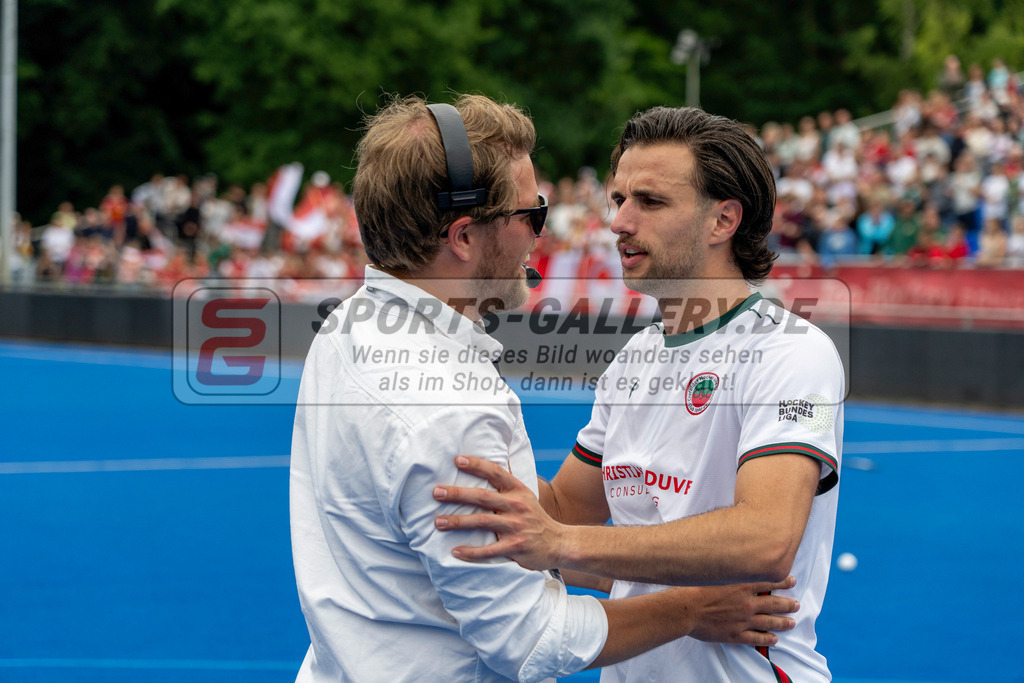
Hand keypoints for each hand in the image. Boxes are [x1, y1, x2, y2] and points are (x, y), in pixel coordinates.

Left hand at [433, 455, 565, 570]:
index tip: (457, 460)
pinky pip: (488, 550)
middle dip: (457, 494)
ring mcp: (516, 527)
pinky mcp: (515, 548)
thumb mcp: (526, 495)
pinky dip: (471, 552)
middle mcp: (517, 506)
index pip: (496, 473)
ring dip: (457, 521)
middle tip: (436, 492)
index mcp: (518, 491)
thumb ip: (508, 482)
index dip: (477, 465)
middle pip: (482, 497)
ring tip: (438, 522)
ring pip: (481, 522)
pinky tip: (455, 551)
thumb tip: (496, 456)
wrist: (559, 543)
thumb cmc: (535, 518)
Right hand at [686, 576, 798, 646]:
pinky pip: (756, 638)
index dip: (782, 581)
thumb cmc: (694, 588)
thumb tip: (736, 560)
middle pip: (774, 604)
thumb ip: (728, 568)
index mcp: (741, 586)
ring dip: (782, 622)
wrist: (684, 609)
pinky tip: (774, 639)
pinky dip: (767, 639)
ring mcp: (742, 620)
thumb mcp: (714, 571)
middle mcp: (746, 603)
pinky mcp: (735, 634)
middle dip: (787, 604)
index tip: (791, 580)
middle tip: (796, 605)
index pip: (769, 582)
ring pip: (769, 622)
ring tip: (791, 623)